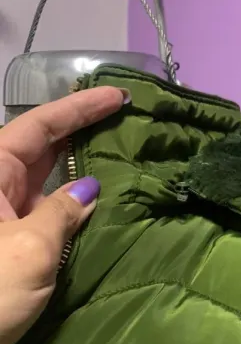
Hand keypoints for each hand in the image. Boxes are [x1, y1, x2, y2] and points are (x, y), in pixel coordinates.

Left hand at [0, 86, 128, 343]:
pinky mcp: (17, 239)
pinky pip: (50, 208)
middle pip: (42, 145)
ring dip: (82, 163)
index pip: (37, 127)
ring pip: (48, 177)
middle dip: (82, 128)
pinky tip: (104, 196)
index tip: (117, 96)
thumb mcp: (31, 247)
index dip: (78, 109)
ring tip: (121, 149)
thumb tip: (88, 189)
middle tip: (126, 118)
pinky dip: (76, 200)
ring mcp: (8, 214)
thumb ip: (63, 211)